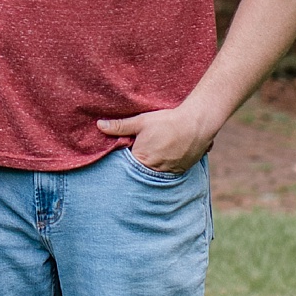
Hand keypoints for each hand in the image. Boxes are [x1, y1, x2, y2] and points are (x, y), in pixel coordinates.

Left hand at [95, 104, 213, 173]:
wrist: (196, 124)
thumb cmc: (167, 122)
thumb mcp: (141, 121)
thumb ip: (120, 126)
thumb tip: (99, 125)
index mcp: (141, 159)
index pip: (127, 166)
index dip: (125, 160)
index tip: (126, 152)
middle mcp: (154, 170)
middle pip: (141, 172)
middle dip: (139, 165)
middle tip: (144, 152)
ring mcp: (168, 172)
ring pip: (155, 173)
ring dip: (154, 166)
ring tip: (156, 154)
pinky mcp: (181, 171)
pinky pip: (169, 173)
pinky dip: (166, 167)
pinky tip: (167, 156)